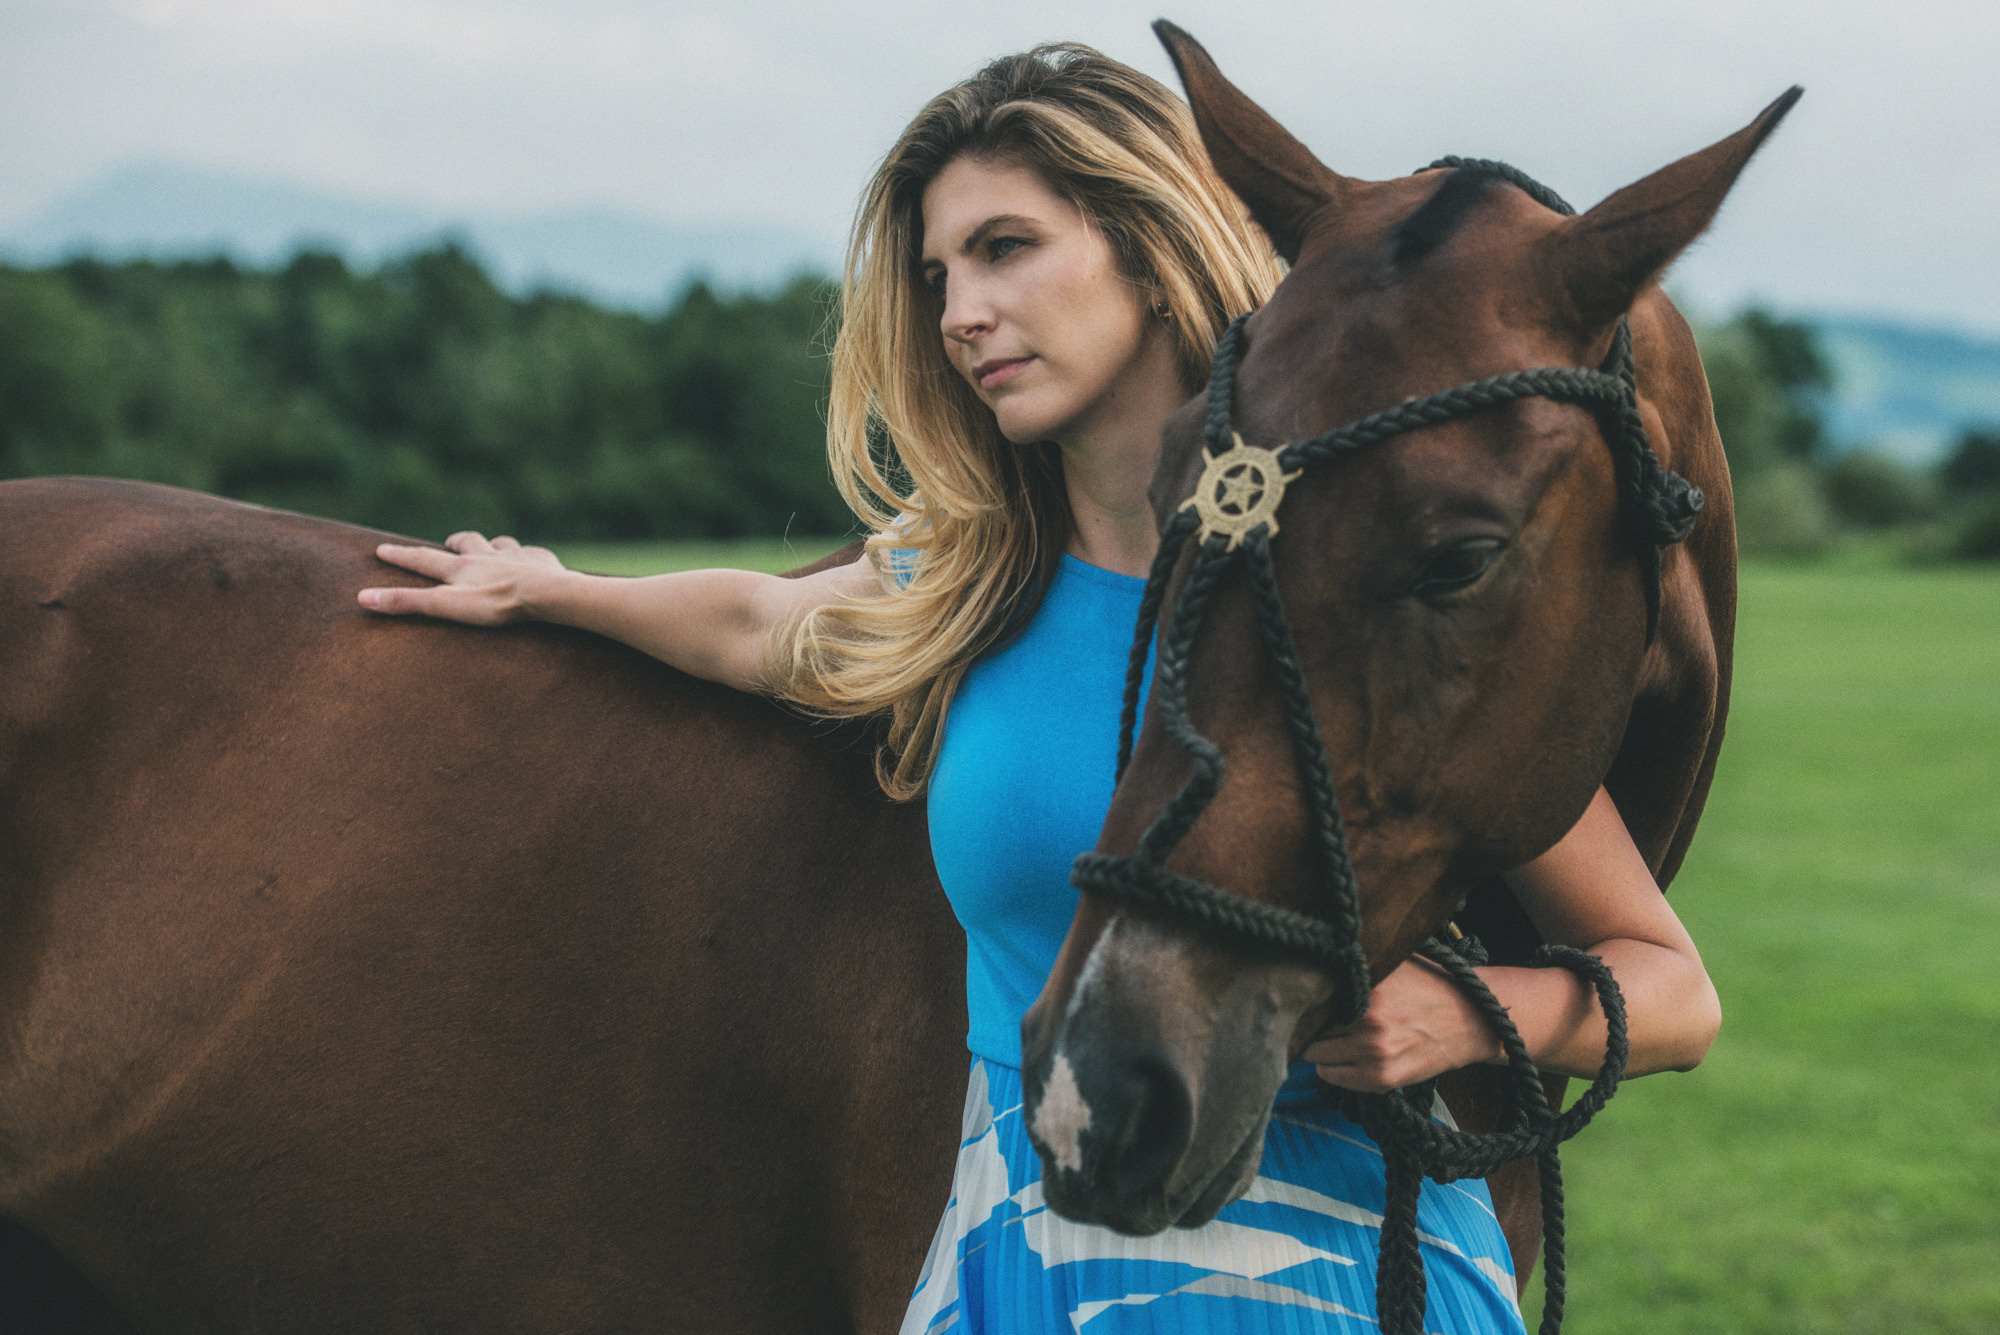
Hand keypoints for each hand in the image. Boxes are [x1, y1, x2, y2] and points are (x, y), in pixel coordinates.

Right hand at [358, 531, 568, 625]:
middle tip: (448, 542)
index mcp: (461, 568)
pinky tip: (532, 560)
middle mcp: (486, 556)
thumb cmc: (496, 604)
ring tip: (491, 548)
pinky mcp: (541, 561)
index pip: (424, 560)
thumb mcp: (446, 606)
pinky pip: (533, 553)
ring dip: (492, 544)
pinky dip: (528, 555)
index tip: (382, 549)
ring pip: (500, 543)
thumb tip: (363, 597)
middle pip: (466, 541)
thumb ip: (407, 603)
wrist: (546, 593)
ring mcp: (515, 556)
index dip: (401, 556)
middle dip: (454, 542)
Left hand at [1304, 957, 1502, 1092]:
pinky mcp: (1384, 1079)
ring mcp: (1376, 1055)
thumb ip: (1358, 966)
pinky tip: (1343, 1057)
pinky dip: (1332, 1070)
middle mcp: (1369, 1024)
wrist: (1469, 1021)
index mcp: (1369, 992)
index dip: (1309, 1002)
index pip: (1314, 1002)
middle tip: (1317, 1023)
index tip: (1308, 1002)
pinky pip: (1336, 1079)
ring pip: (1318, 1058)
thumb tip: (1319, 961)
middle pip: (1312, 1031)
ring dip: (1320, 1050)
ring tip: (1331, 1040)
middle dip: (1312, 1027)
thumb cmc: (1430, 987)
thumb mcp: (1394, 964)